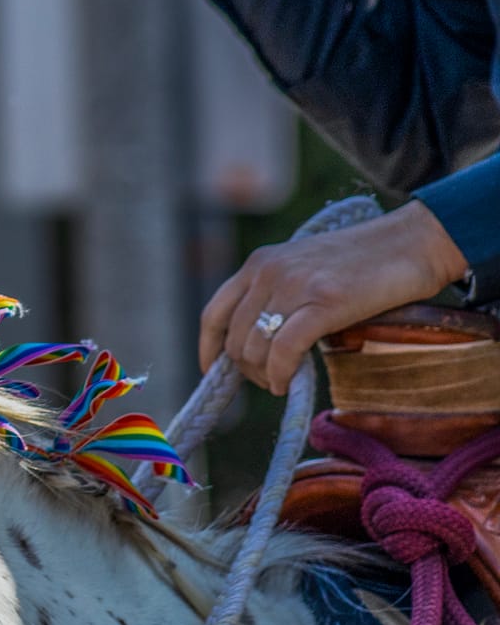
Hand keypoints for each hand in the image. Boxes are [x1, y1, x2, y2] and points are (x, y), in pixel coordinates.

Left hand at [197, 201, 469, 393]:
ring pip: (254, 348)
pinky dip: (279, 375)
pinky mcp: (324, 302)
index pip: (214, 313)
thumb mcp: (305, 269)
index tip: (212, 369)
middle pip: (234, 338)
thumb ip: (276, 296)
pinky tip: (286, 383)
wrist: (415, 241)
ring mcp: (295, 286)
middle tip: (267, 379)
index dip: (209, 348)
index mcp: (260, 263)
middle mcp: (269, 272)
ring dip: (263, 375)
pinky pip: (283, 351)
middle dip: (245, 368)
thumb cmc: (365, 262)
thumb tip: (254, 346)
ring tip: (279, 381)